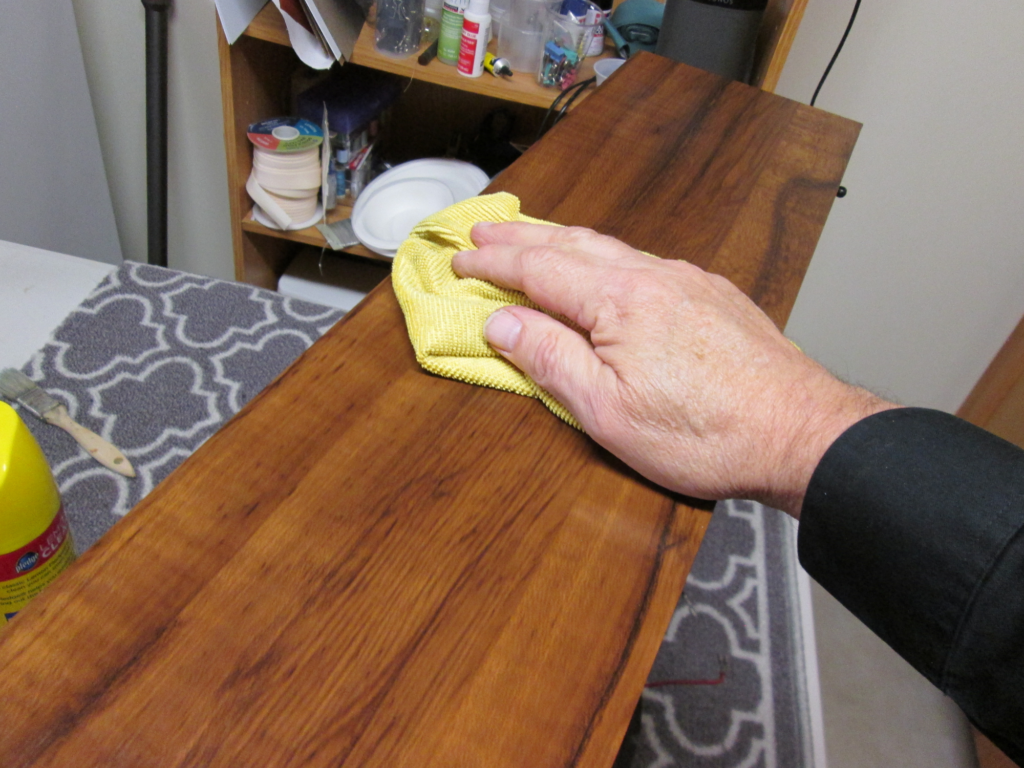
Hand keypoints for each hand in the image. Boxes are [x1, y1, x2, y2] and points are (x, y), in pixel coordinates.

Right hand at [451, 222, 892, 515]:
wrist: (800, 431)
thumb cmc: (704, 433)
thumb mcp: (609, 413)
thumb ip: (551, 360)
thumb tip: (502, 323)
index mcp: (619, 300)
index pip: (539, 268)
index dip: (494, 262)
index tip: (461, 256)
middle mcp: (653, 275)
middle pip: (572, 243)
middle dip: (521, 236)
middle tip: (483, 228)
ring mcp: (688, 280)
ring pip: (611, 247)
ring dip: (563, 240)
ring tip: (532, 238)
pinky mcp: (713, 294)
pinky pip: (644, 260)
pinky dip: (605, 256)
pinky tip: (603, 267)